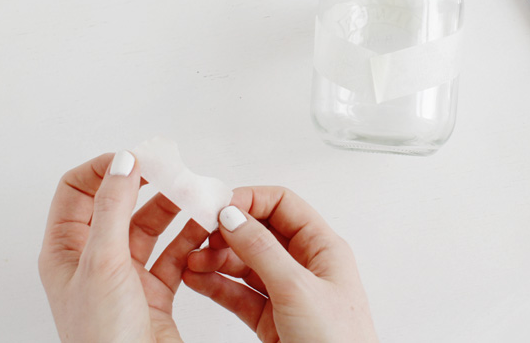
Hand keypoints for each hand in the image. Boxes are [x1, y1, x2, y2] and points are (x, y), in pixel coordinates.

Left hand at [39, 152, 208, 342]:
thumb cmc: (103, 337)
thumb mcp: (103, 263)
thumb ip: (113, 208)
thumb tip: (123, 162)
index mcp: (65, 249)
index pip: (78, 189)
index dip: (106, 168)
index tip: (138, 157)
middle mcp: (92, 259)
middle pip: (119, 203)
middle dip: (148, 184)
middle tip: (174, 168)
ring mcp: (124, 275)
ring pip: (150, 226)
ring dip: (174, 209)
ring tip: (197, 195)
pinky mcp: (153, 291)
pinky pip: (172, 252)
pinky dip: (189, 238)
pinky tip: (204, 229)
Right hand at [183, 187, 377, 342]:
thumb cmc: (339, 342)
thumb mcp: (297, 289)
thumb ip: (262, 250)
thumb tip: (233, 216)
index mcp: (322, 248)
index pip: (283, 205)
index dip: (249, 201)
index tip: (217, 206)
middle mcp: (306, 266)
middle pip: (260, 232)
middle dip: (227, 232)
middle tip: (198, 234)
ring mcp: (288, 293)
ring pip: (246, 264)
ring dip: (216, 259)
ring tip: (190, 261)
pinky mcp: (272, 319)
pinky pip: (240, 293)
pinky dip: (217, 285)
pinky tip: (196, 280)